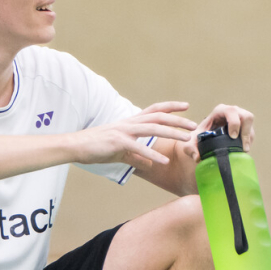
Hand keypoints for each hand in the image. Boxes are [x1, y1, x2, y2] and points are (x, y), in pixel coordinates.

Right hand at [74, 102, 195, 168]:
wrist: (76, 146)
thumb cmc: (96, 148)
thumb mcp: (120, 152)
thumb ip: (136, 157)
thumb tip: (149, 163)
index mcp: (131, 122)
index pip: (154, 109)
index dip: (171, 106)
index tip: (186, 106)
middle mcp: (130, 123)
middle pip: (158, 117)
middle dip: (178, 119)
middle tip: (194, 124)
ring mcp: (124, 131)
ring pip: (153, 128)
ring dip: (172, 132)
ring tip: (186, 138)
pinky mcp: (118, 143)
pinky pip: (138, 148)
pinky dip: (152, 154)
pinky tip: (163, 161)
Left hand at [192, 104, 254, 159]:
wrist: (204, 139)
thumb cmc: (198, 137)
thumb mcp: (191, 142)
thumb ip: (190, 149)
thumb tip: (197, 157)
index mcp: (220, 111)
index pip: (231, 111)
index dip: (234, 123)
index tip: (233, 137)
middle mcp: (232, 112)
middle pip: (246, 116)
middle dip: (246, 131)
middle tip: (242, 146)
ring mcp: (240, 119)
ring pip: (251, 126)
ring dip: (248, 138)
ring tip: (242, 150)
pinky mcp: (245, 127)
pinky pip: (251, 133)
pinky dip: (248, 142)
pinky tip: (242, 150)